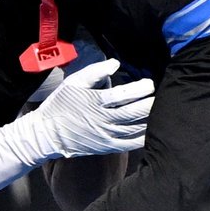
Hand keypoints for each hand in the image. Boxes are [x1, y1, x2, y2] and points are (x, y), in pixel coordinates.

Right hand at [24, 59, 153, 158]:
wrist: (48, 134)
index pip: (123, 95)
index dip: (140, 89)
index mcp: (95, 102)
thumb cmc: (61, 104)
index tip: (149, 84)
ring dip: (151, 119)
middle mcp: (103, 120)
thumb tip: (115, 63)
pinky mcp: (108, 147)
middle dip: (151, 104)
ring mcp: (106, 136)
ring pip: (135, 128)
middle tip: (162, 97)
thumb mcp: (73, 83)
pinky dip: (144, 137)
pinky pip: (130, 144)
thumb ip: (95, 72)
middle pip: (134, 112)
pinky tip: (154, 130)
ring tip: (162, 110)